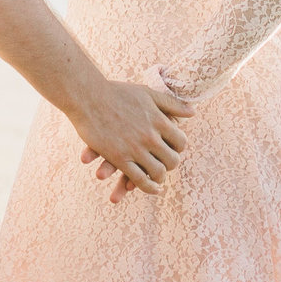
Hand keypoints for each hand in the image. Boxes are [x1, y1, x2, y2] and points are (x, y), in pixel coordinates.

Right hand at [69, 76, 192, 200]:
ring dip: (159, 178)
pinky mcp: (119, 158)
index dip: (178, 148)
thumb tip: (193, 112)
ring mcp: (135, 149)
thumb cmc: (117, 92)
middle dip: (170, 165)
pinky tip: (150, 189)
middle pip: (172, 160)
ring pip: (157, 172)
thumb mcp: (147, 93)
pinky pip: (139, 179)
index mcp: (159, 120)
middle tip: (165, 166)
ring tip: (158, 179)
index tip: (172, 150)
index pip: (180, 142)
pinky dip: (147, 188)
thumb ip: (171, 103)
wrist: (88, 96)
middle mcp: (150, 136)